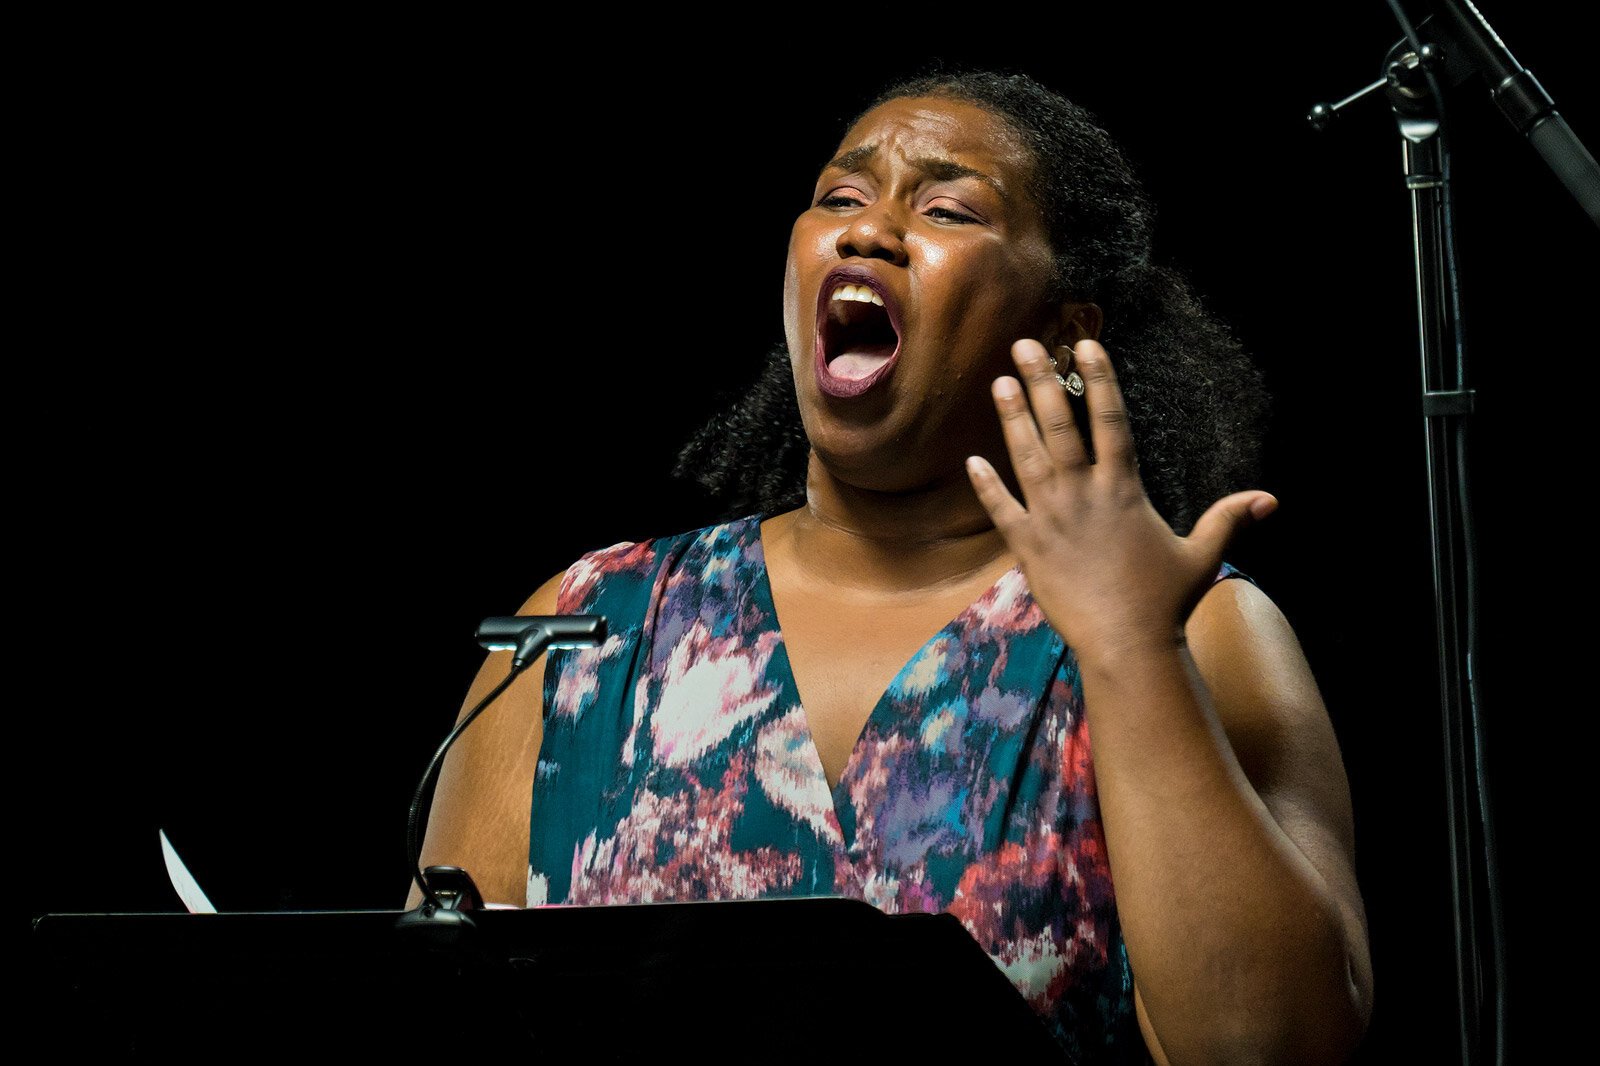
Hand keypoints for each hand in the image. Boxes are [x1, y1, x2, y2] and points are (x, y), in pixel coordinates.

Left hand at [964, 338, 1276, 664]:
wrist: (1126, 645)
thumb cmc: (1165, 602)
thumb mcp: (1202, 556)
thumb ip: (1227, 520)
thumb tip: (1269, 500)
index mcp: (1123, 489)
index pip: (1110, 420)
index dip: (1098, 379)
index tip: (1085, 345)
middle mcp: (1083, 495)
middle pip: (1059, 426)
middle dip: (1042, 381)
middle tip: (1024, 344)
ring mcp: (1051, 519)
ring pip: (1026, 457)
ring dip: (1012, 418)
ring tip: (999, 382)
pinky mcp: (1028, 548)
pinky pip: (1001, 510)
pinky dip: (987, 486)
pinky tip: (972, 461)